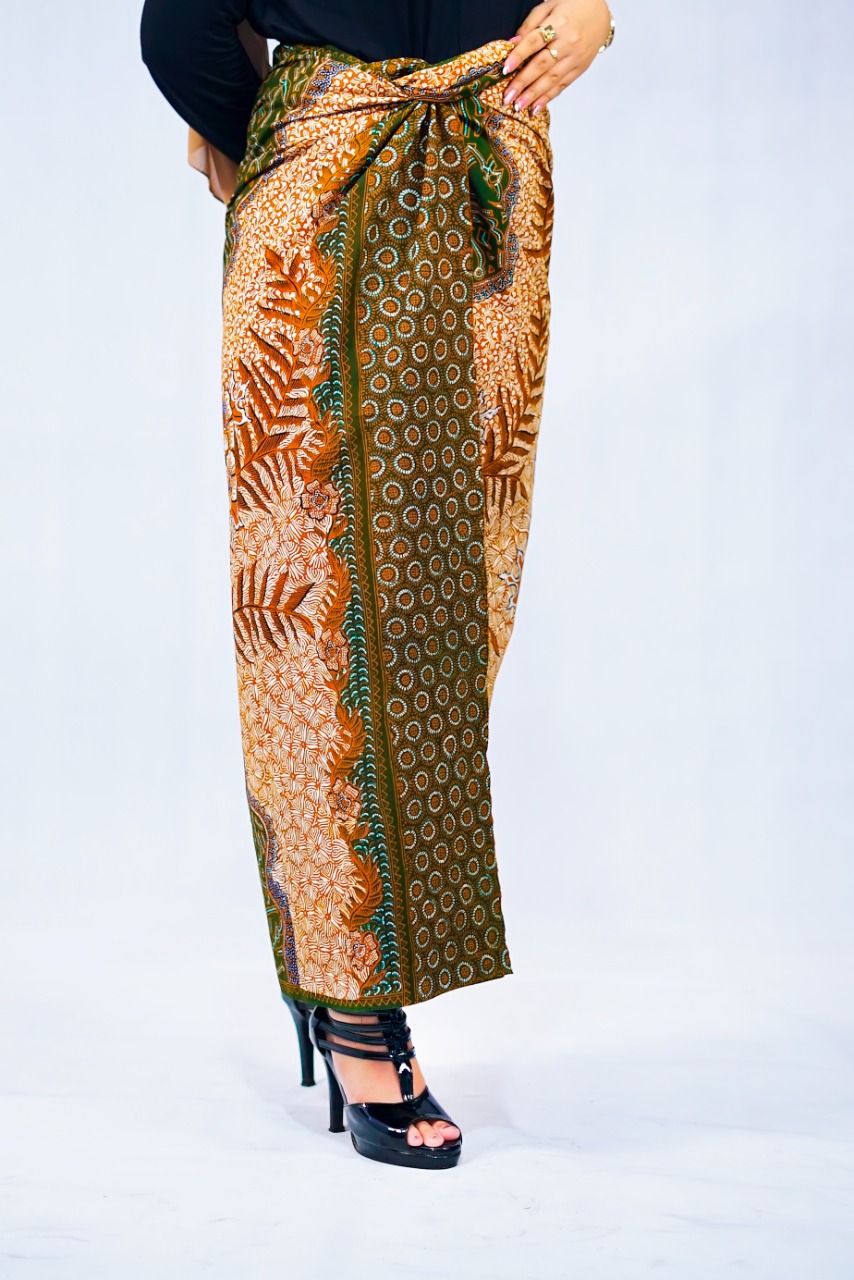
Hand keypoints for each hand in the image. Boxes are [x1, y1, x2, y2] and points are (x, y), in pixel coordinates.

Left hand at [502, 0, 612, 114]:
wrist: (601, 13)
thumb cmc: (572, 7)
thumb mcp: (549, 6)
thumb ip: (530, 24)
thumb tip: (512, 43)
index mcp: (559, 23)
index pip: (535, 41)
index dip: (519, 55)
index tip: (506, 69)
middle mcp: (568, 43)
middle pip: (542, 65)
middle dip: (523, 82)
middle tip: (508, 97)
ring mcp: (575, 58)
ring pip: (552, 79)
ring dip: (534, 95)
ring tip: (518, 107)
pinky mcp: (580, 68)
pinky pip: (562, 85)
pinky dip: (548, 97)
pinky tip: (536, 107)